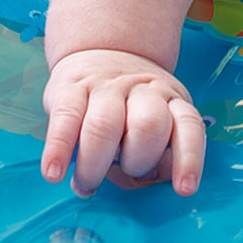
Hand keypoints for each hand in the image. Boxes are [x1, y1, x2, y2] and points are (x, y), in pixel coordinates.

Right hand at [40, 48, 206, 197]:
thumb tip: (143, 183)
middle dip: (136, 162)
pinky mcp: (71, 86)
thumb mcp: (156, 126)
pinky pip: (66, 119)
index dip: (188, 159)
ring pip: (105, 125)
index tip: (184, 190)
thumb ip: (156, 155)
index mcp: (171, 101)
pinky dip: (59, 149)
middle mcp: (143, 90)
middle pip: (147, 127)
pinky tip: (54, 174)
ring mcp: (106, 86)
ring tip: (86, 186)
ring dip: (94, 166)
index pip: (187, 127)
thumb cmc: (130, 109)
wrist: (103, 51)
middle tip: (123, 175)